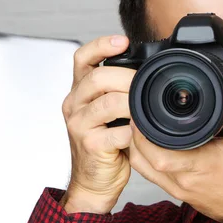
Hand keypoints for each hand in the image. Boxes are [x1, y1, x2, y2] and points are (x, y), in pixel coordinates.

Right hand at [59, 35, 135, 213]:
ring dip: (134, 103)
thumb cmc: (106, 145)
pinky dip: (136, 131)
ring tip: (148, 108)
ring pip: (109, 102)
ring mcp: (79, 125)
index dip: (101, 45)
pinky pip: (117, 132)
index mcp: (79, 92)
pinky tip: (144, 132)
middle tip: (148, 83)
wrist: (94, 181)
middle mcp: (74, 104)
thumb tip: (147, 72)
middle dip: (128, 77)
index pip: (82, 58)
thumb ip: (118, 92)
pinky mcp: (90, 144)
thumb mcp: (108, 113)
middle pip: (98, 77)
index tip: (123, 41)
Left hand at [128, 72, 222, 222]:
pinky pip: (151, 177)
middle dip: (135, 135)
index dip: (143, 134)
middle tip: (138, 113)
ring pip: (143, 169)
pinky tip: (150, 145)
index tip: (142, 112)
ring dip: (137, 148)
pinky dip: (144, 160)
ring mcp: (179, 189)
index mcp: (201, 164)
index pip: (159, 153)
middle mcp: (184, 180)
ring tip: (140, 126)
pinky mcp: (178, 194)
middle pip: (143, 159)